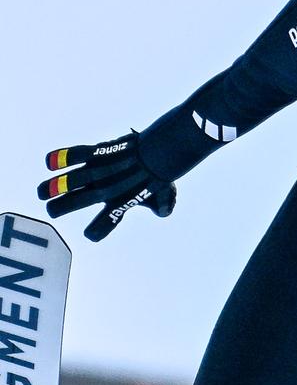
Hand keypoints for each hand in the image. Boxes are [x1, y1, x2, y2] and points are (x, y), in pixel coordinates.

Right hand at [38, 133, 176, 241]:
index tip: (91, 235)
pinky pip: (80, 153)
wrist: (164, 148)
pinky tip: (49, 163)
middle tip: (50, 211)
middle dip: (64, 206)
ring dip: (57, 186)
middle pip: (85, 200)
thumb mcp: (165, 193)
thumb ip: (164, 206)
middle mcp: (112, 187)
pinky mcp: (101, 152)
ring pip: (78, 178)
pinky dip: (64, 156)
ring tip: (42, 193)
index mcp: (124, 201)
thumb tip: (164, 212)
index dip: (100, 229)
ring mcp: (105, 169)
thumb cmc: (162, 172)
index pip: (110, 219)